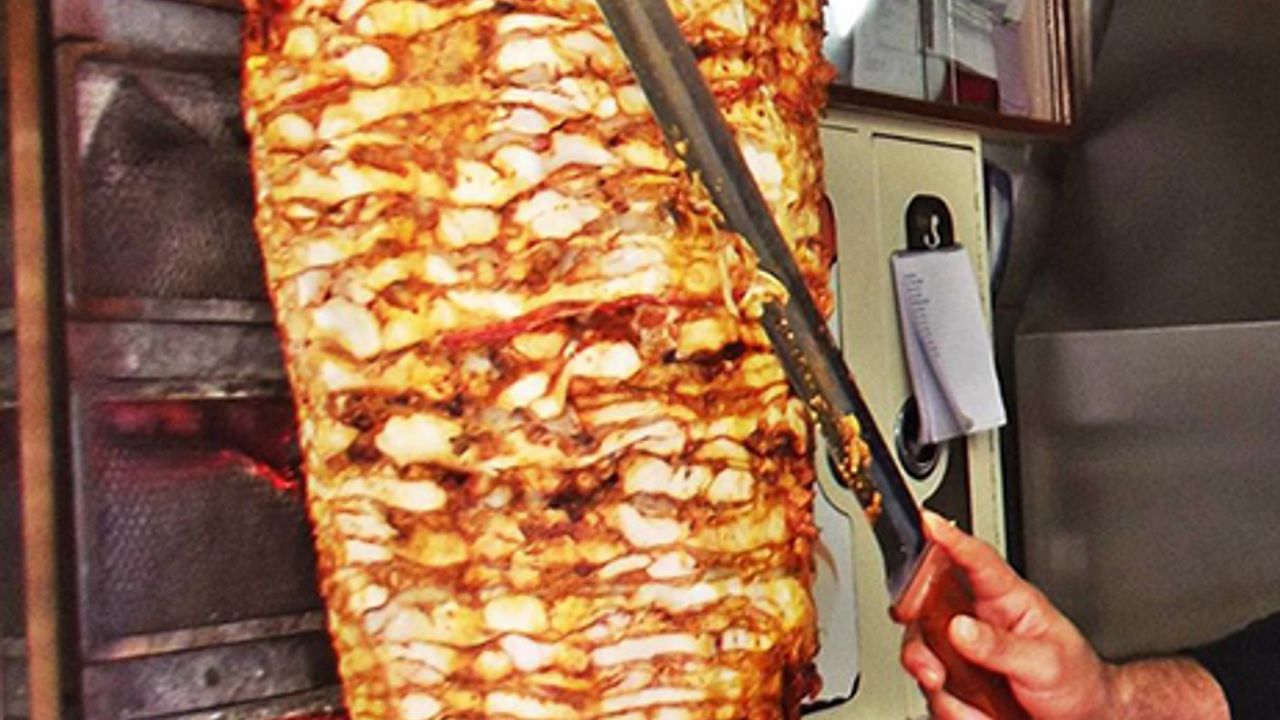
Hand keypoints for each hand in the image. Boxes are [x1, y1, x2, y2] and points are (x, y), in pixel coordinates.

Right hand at [900, 513, 1115, 719]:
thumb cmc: (1077, 682)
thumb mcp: (1047, 662)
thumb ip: (1002, 646)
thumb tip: (960, 629)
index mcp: (1008, 601)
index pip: (977, 561)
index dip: (951, 539)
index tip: (928, 522)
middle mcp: (978, 620)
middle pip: (927, 612)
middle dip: (920, 644)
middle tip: (932, 669)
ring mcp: (964, 653)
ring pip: (923, 656)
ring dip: (937, 687)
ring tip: (969, 707)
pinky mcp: (957, 685)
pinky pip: (934, 695)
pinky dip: (952, 713)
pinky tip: (978, 715)